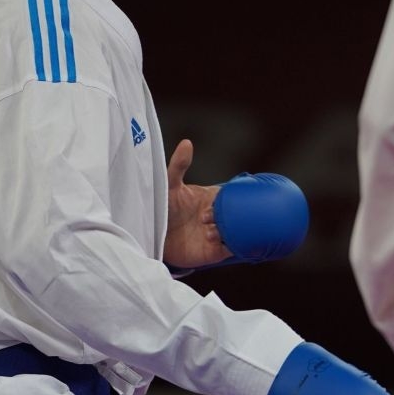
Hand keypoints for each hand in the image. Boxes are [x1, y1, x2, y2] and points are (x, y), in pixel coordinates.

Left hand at [162, 139, 232, 270]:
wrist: (154, 239)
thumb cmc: (163, 209)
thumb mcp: (169, 186)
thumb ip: (178, 166)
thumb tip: (187, 142)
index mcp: (214, 198)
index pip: (232, 196)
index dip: (225, 198)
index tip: (211, 202)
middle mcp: (220, 216)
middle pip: (238, 214)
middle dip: (225, 216)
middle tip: (206, 217)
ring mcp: (221, 233)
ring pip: (239, 231)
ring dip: (227, 231)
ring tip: (208, 232)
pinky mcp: (217, 252)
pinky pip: (236, 248)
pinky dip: (234, 245)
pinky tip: (219, 242)